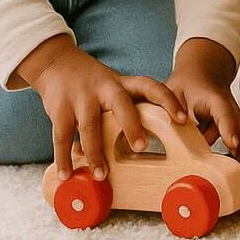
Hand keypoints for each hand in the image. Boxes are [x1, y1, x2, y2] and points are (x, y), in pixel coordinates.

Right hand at [20, 35, 187, 180]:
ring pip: (90, 126)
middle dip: (132, 126)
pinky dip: (64, 157)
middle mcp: (106, 88)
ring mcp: (82, 97)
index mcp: (125, 84)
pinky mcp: (60, 108)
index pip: (152, 87)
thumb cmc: (95, 85)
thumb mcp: (116, 89)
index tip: (182, 119)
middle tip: (141, 148)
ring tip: (101, 175)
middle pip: (121, 105)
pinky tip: (67, 174)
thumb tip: (145, 147)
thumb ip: (128, 111)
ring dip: (95, 153)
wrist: (58, 63)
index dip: (169, 101)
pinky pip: (62, 136)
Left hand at [166, 38, 239, 169]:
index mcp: (213, 97)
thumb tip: (177, 128)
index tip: (231, 143)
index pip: (223, 112)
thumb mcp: (174, 93)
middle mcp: (228, 107)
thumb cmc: (186, 86)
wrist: (201, 74)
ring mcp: (232, 116)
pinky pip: (239, 140)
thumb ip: (174, 110)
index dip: (228, 127)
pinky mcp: (231, 126)